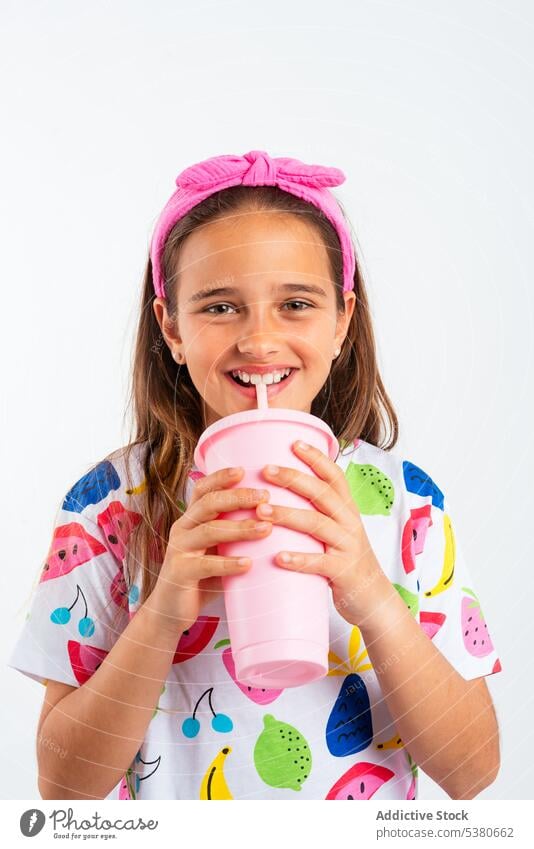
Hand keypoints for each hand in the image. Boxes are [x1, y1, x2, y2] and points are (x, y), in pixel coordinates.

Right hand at [147, 467, 272, 634]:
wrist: (171, 610)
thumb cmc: (202, 576)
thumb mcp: (216, 549)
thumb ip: (235, 533)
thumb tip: (277, 519)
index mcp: (191, 518)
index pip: (203, 489)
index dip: (221, 476)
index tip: (245, 469)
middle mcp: (182, 528)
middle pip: (208, 504)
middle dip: (237, 497)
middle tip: (264, 496)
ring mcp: (179, 550)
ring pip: (209, 531)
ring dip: (240, 528)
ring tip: (266, 528)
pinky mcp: (180, 574)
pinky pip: (206, 565)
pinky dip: (229, 564)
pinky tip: (249, 563)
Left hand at [255, 440, 389, 627]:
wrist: (374, 601)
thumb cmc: (347, 563)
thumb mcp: (338, 532)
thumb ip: (318, 513)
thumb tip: (284, 492)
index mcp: (347, 510)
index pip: (335, 476)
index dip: (316, 458)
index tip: (293, 442)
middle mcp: (350, 523)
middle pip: (322, 493)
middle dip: (293, 478)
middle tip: (265, 470)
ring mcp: (349, 547)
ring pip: (318, 524)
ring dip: (287, 515)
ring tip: (261, 509)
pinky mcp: (344, 573)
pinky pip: (320, 563)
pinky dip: (299, 559)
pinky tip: (277, 557)